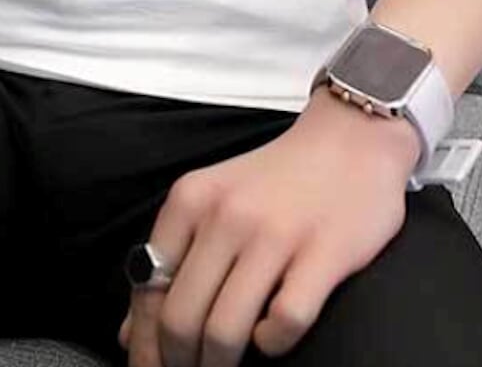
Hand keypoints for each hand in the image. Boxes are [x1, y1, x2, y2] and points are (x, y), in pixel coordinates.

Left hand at [116, 93, 420, 366]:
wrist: (352, 138)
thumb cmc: (280, 177)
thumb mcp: (213, 201)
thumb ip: (172, 259)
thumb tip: (130, 333)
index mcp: (191, 200)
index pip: (148, 289)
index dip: (145, 344)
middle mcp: (226, 215)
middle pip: (180, 319)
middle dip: (179, 363)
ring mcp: (275, 235)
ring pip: (224, 331)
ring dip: (219, 364)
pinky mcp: (323, 254)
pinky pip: (284, 323)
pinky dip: (271, 344)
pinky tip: (270, 335)